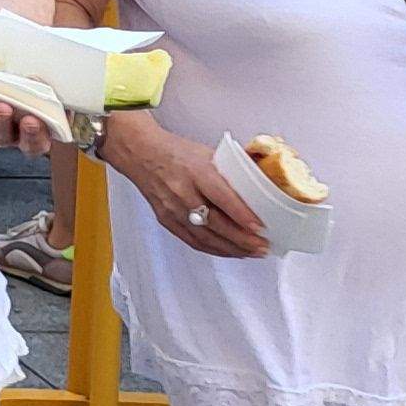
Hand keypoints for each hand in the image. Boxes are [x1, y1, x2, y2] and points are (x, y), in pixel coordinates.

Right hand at [99, 120, 268, 258]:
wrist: (141, 154)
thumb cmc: (176, 152)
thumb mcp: (207, 153)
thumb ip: (232, 170)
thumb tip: (264, 181)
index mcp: (195, 172)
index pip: (221, 197)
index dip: (241, 215)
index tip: (260, 227)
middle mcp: (182, 192)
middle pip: (215, 223)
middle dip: (242, 239)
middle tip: (262, 246)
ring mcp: (172, 209)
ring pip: (205, 237)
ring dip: (231, 249)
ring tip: (252, 252)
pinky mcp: (167, 220)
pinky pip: (193, 241)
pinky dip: (214, 250)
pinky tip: (230, 252)